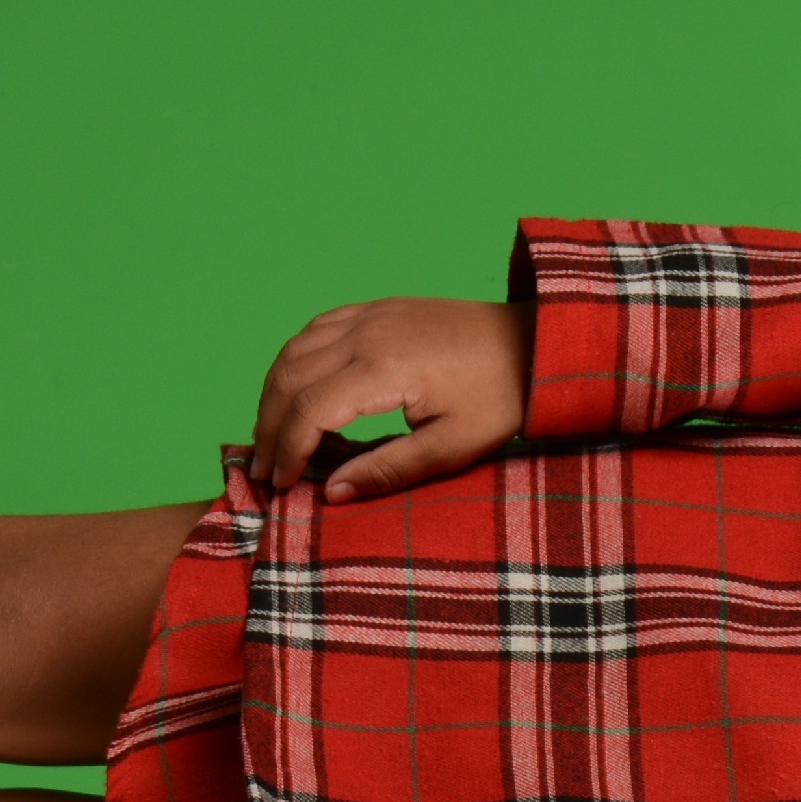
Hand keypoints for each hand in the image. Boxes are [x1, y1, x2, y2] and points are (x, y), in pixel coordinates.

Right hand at [248, 298, 536, 502]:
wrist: (536, 344)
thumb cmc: (502, 396)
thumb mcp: (452, 446)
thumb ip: (388, 469)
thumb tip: (332, 493)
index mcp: (384, 368)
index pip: (309, 410)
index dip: (287, 450)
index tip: (283, 484)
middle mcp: (367, 333)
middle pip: (289, 379)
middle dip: (268, 428)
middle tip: (264, 470)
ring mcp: (370, 315)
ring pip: (293, 350)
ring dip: (274, 394)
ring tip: (271, 436)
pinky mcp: (378, 308)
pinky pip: (315, 329)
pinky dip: (293, 361)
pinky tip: (294, 389)